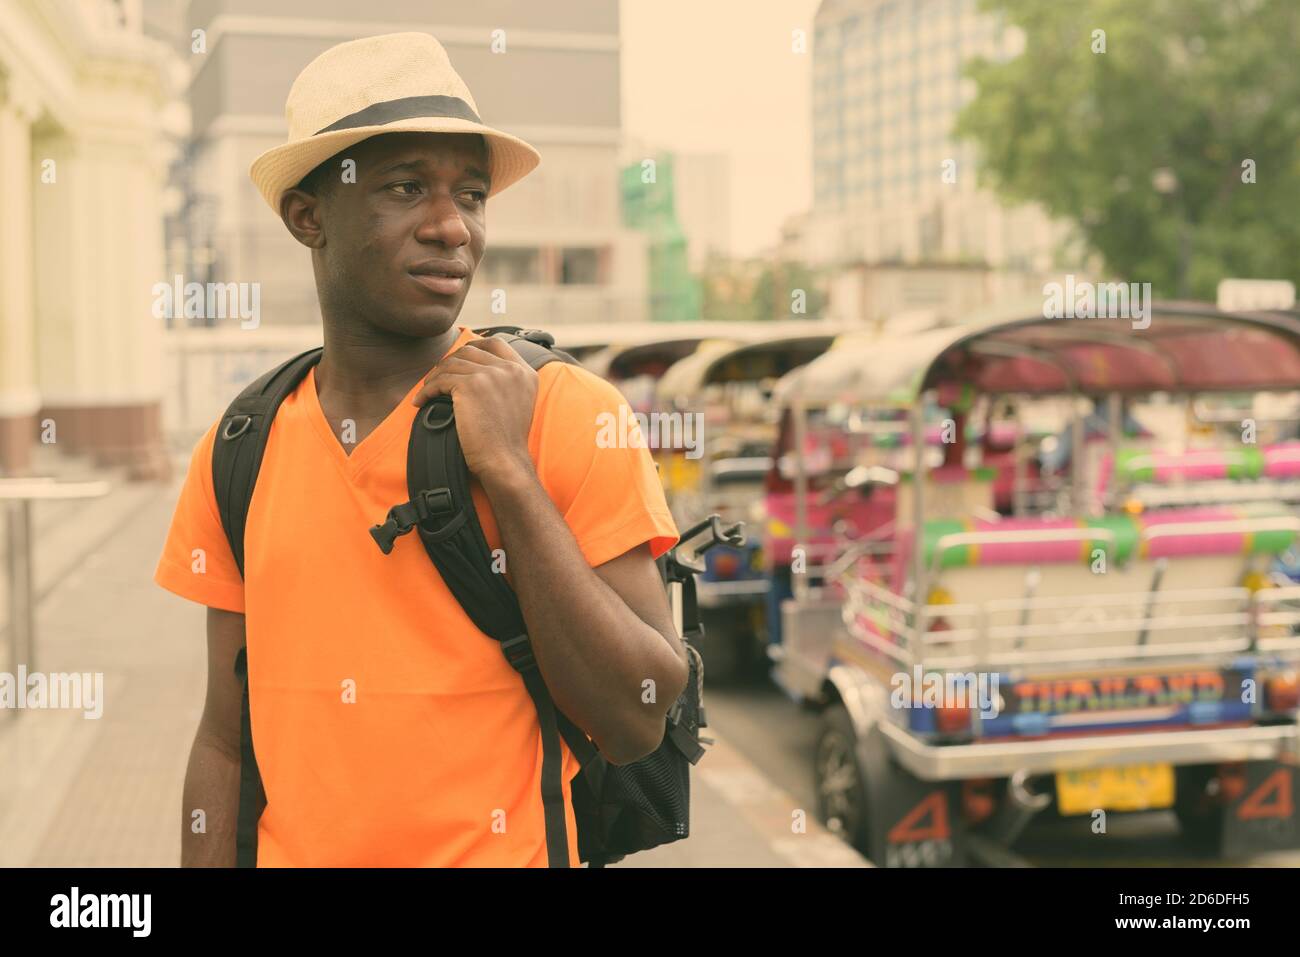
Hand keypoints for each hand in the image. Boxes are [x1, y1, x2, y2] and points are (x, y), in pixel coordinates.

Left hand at [411, 338, 539, 485]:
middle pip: (470, 350)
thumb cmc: (506, 441)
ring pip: (452, 363)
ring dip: (434, 376)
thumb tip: (476, 368)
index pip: (496, 343)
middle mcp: (510, 369)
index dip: (473, 346)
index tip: (458, 358)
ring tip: (427, 391)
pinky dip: (427, 391)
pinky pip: (440, 380)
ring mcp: (491, 375)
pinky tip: (421, 401)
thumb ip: (505, 382)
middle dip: (449, 362)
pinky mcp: (471, 386)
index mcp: (524, 372)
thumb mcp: (517, 403)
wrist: (505, 462)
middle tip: (437, 378)